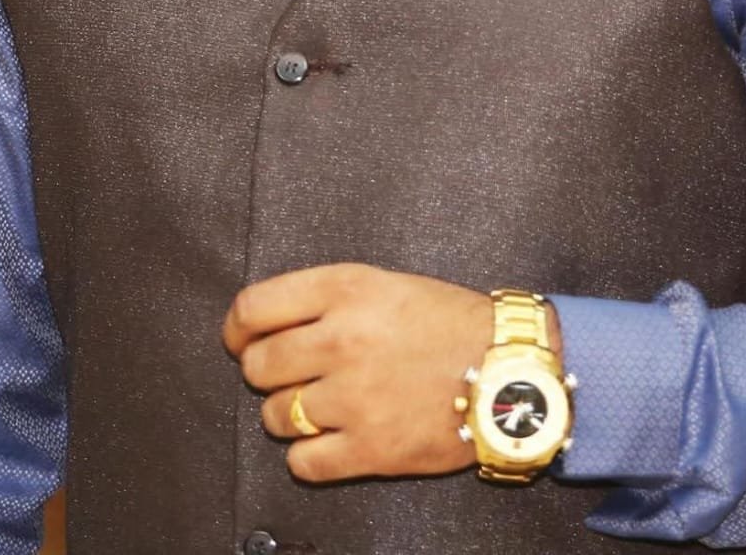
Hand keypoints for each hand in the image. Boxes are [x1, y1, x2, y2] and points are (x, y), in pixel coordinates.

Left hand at [222, 263, 497, 482]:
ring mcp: (355, 397)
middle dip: (267, 372)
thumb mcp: (384, 282)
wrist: (508, 369)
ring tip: (320, 406)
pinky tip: (332, 440)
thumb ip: (325, 297)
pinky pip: (303, 463)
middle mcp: (342, 339)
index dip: (237, 329)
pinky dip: (309, 456)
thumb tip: (264, 325)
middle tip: (291, 374)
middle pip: (258, 366)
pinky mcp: (371, 448)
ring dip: (289, 415)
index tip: (240, 340)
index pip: (252, 309)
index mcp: (344, 290)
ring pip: (275, 417)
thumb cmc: (447, 321)